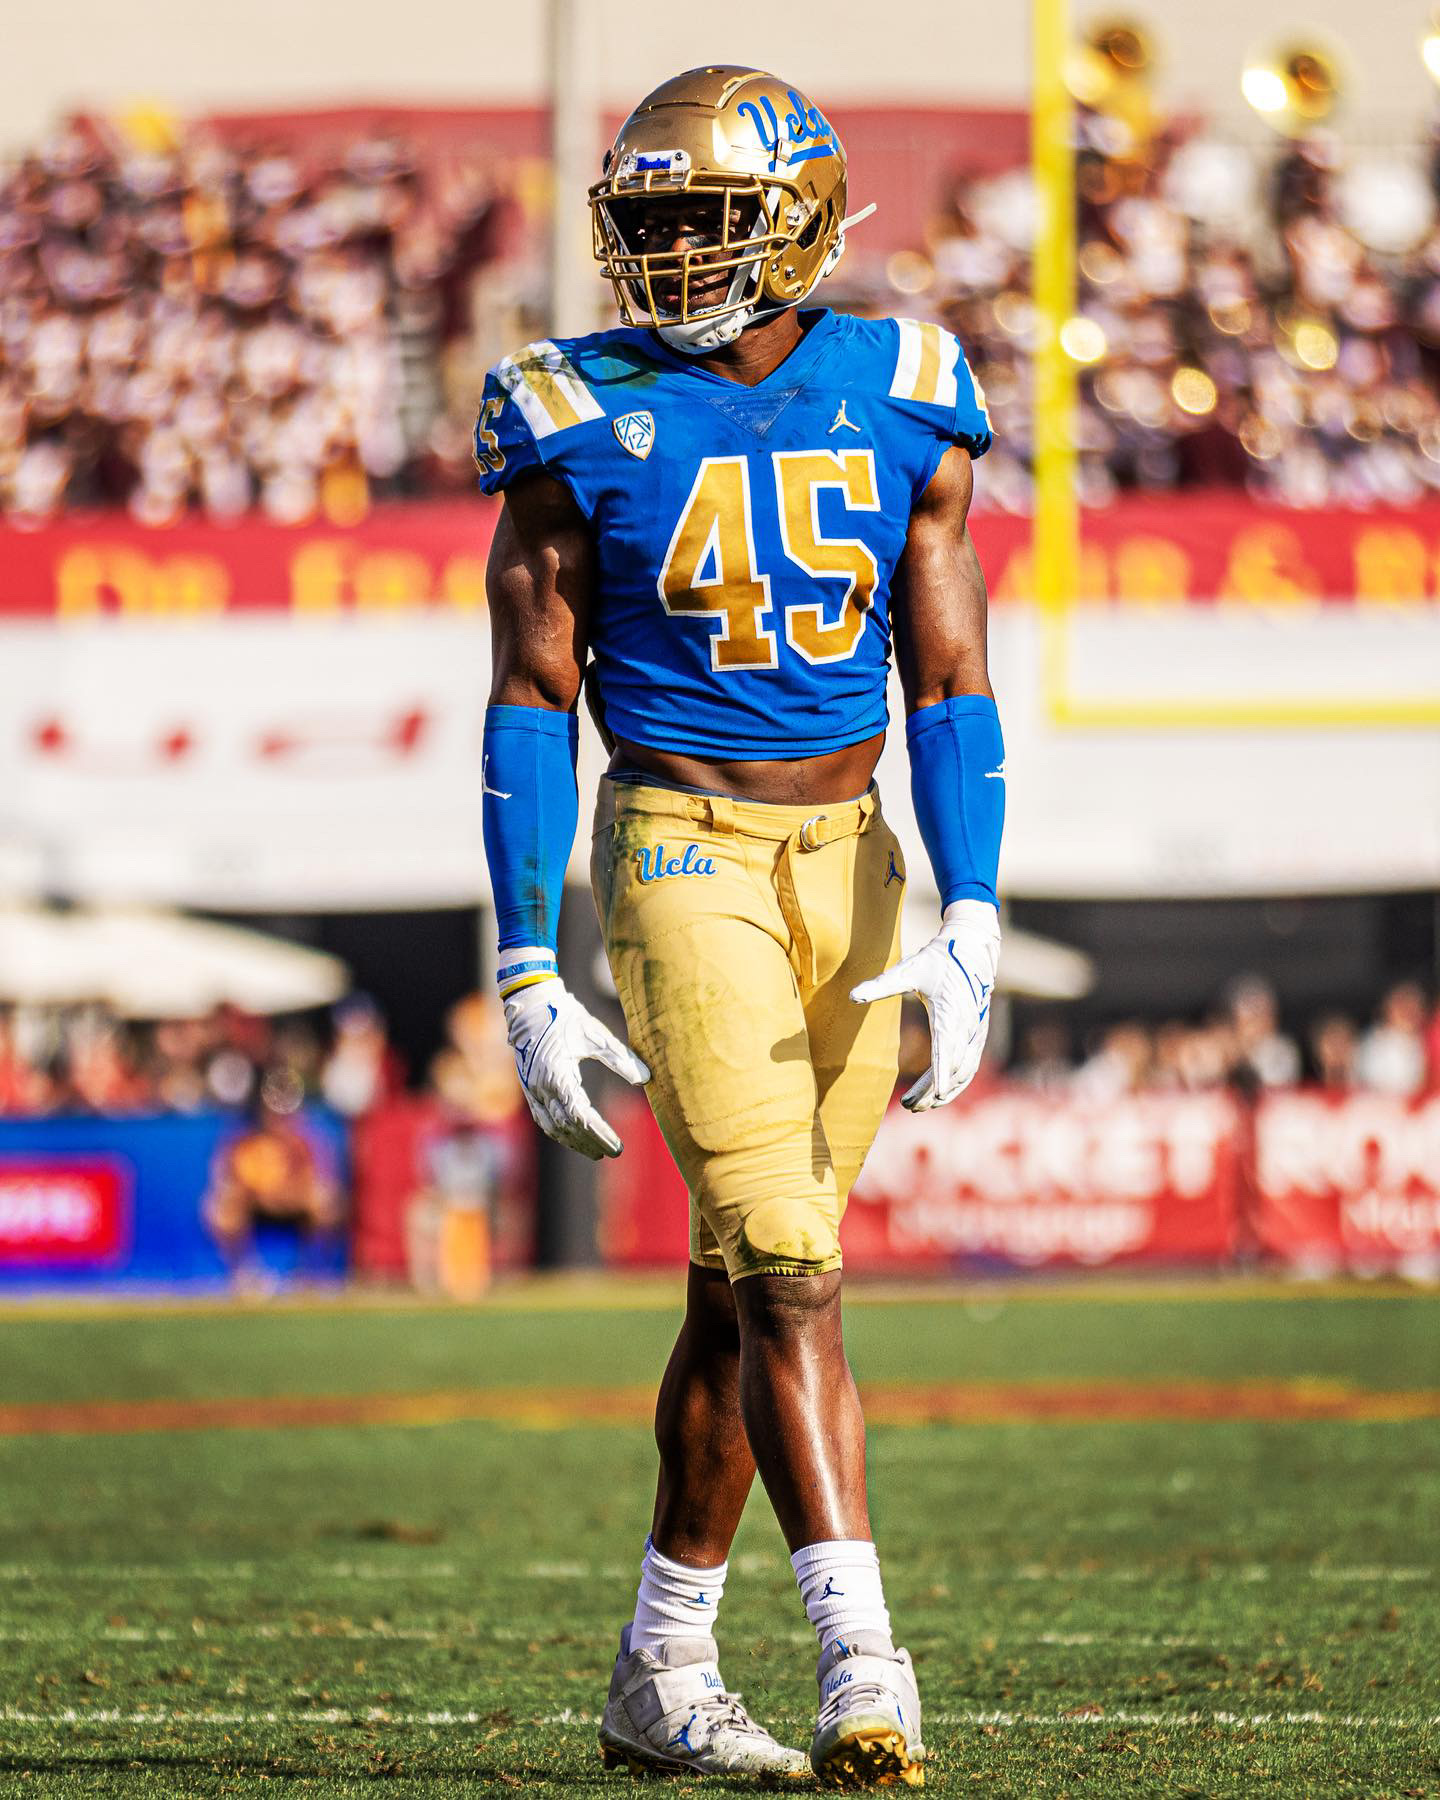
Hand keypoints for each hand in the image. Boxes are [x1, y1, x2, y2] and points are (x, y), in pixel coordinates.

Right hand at [503, 979, 649, 1158]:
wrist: (532, 1005)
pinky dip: (559, 1132)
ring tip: (596, 1151)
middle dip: (591, 1142)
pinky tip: (573, 1136)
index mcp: (558, 1075)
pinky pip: (543, 1118)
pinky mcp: (529, 1088)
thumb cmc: (567, 1017)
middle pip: (567, 1127)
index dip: (600, 1134)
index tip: (617, 1146)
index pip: (581, 1116)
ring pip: (553, 1127)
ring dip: (574, 1142)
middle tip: (614, 1151)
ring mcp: (532, 1090)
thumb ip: (620, 1058)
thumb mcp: (597, 1034)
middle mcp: (542, 1087)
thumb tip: (646, 1078)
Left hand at [850, 900, 999, 1110]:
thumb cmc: (937, 959)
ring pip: (964, 1071)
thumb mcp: (908, 969)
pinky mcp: (978, 1033)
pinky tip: (939, 1092)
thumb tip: (852, 996)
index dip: (939, 1076)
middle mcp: (967, 1026)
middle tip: (909, 1106)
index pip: (945, 1051)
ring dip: (945, 1091)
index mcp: (950, 1012)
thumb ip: (880, 985)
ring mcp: (976, 1031)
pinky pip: (970, 1065)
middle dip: (934, 1091)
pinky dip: (956, 1082)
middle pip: (953, 1069)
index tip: (933, 1096)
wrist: (972, 948)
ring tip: (919, 1105)